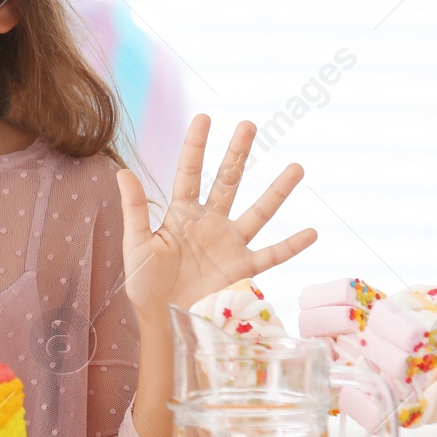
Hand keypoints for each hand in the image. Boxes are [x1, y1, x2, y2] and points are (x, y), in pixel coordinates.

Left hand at [117, 114, 316, 314]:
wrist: (162, 319)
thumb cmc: (145, 282)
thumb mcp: (136, 244)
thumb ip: (134, 209)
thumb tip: (124, 172)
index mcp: (181, 214)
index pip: (190, 172)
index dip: (196, 146)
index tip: (204, 117)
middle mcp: (210, 223)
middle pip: (227, 182)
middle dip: (237, 154)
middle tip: (249, 124)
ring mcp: (230, 244)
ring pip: (258, 212)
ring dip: (277, 191)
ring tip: (297, 167)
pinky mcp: (242, 269)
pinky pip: (271, 255)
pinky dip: (291, 246)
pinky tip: (312, 232)